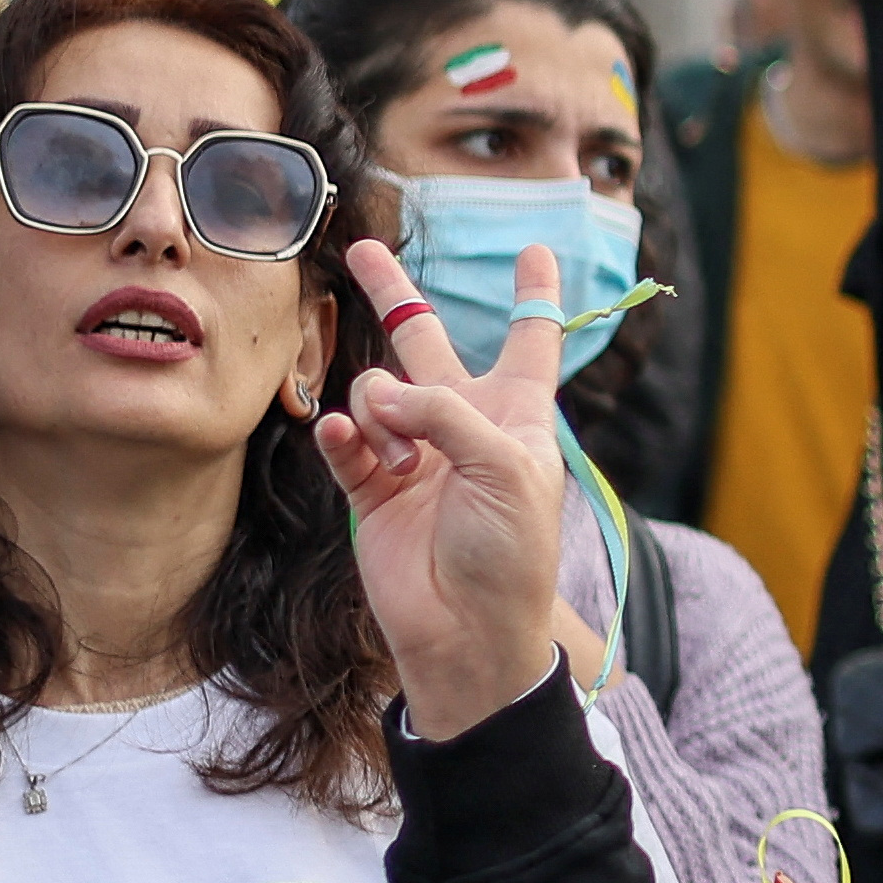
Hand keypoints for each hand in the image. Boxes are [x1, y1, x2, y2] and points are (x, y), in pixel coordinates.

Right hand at [314, 237, 573, 743]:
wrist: (468, 633)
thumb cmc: (510, 553)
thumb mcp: (505, 467)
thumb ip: (444, 413)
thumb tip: (378, 394)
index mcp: (518, 415)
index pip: (531, 341)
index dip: (534, 295)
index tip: (537, 249)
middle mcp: (464, 426)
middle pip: (426, 345)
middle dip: (395, 297)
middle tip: (364, 249)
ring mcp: (415, 455)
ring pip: (377, 393)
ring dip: (381, 411)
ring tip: (401, 456)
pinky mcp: (372, 488)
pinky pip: (346, 442)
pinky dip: (345, 437)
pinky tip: (347, 440)